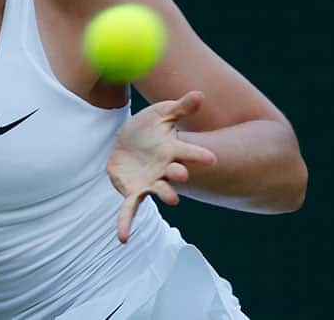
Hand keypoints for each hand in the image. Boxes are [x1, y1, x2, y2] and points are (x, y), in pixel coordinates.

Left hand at [107, 91, 216, 242]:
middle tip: (182, 174)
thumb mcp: (162, 113)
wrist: (128, 141)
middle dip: (179, 175)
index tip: (211, 158)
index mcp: (173, 150)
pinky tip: (122, 239)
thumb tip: (200, 94)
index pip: (189, 153)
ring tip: (173, 199)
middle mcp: (165, 169)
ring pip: (159, 190)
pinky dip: (125, 224)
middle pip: (174, 173)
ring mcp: (150, 182)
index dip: (199, 156)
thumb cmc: (149, 127)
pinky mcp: (133, 191)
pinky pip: (130, 209)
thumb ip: (181, 107)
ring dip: (165, 194)